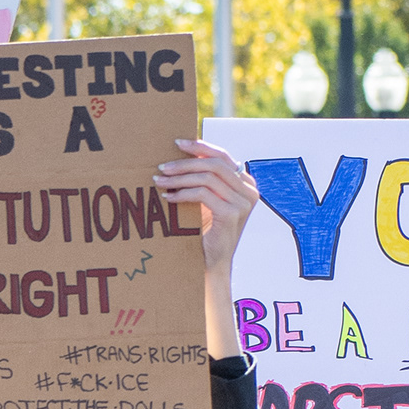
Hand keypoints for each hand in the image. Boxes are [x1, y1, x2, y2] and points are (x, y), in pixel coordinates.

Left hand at [153, 139, 259, 272]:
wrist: (212, 264)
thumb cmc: (205, 233)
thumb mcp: (206, 201)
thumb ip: (203, 181)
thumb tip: (181, 157)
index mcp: (245, 183)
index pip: (223, 156)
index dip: (200, 147)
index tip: (177, 143)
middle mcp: (249, 190)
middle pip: (215, 164)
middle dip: (186, 162)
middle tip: (162, 167)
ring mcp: (243, 202)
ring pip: (208, 177)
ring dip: (180, 178)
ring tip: (160, 181)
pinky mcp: (232, 213)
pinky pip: (203, 194)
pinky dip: (182, 194)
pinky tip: (168, 198)